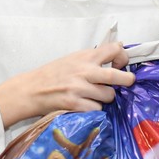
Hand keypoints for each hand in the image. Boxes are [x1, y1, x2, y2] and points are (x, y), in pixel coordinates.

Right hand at [0, 42, 132, 125]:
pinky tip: (87, 105)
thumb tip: (117, 54)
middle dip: (126, 80)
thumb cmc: (53, 73)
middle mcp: (84, 71)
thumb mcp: (73, 59)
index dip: (122, 57)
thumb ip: (93, 58)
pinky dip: (95, 108)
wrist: (31, 89)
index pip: (113, 49)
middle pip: (116, 76)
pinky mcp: (75, 104)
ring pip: (109, 95)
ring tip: (97, 96)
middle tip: (127, 82)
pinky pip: (97, 109)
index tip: (120, 64)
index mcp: (85, 56)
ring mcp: (79, 88)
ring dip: (106, 97)